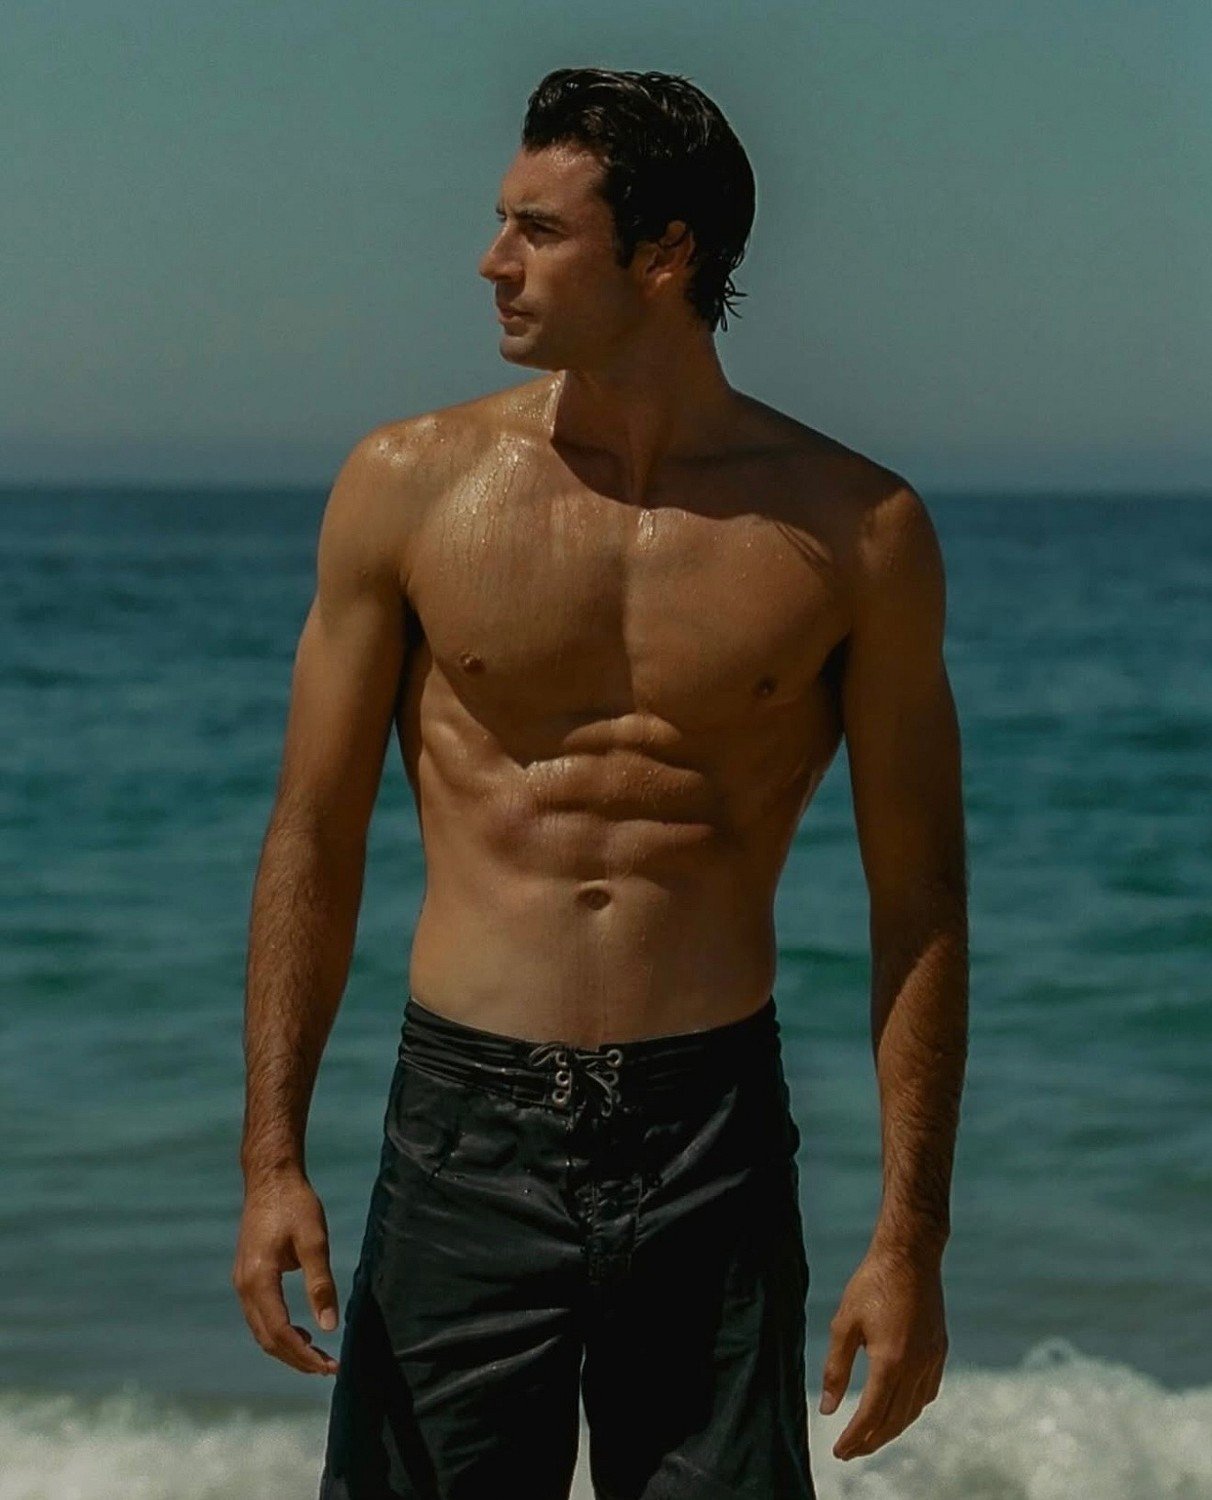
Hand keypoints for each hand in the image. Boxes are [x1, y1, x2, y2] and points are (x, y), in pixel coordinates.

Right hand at [232, 1172, 340, 1375]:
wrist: (270, 1177)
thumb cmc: (295, 1204)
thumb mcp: (315, 1241)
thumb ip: (320, 1284)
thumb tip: (329, 1327)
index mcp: (259, 1279)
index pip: (280, 1333)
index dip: (304, 1355)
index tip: (329, 1366)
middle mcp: (244, 1286)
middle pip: (267, 1339)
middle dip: (296, 1358)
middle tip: (327, 1368)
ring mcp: (241, 1281)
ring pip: (261, 1330)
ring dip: (287, 1348)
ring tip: (317, 1357)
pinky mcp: (246, 1275)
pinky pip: (259, 1316)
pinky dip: (278, 1331)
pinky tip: (301, 1333)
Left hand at [818, 1242, 946, 1459]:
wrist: (910, 1255)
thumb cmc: (872, 1283)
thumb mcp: (844, 1323)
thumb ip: (836, 1369)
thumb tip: (829, 1408)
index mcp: (890, 1361)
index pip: (872, 1415)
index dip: (855, 1438)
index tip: (839, 1452)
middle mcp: (916, 1366)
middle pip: (894, 1420)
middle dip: (871, 1441)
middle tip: (851, 1452)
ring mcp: (932, 1359)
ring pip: (913, 1410)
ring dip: (891, 1429)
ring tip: (871, 1436)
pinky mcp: (939, 1349)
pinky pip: (927, 1392)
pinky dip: (911, 1408)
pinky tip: (899, 1409)